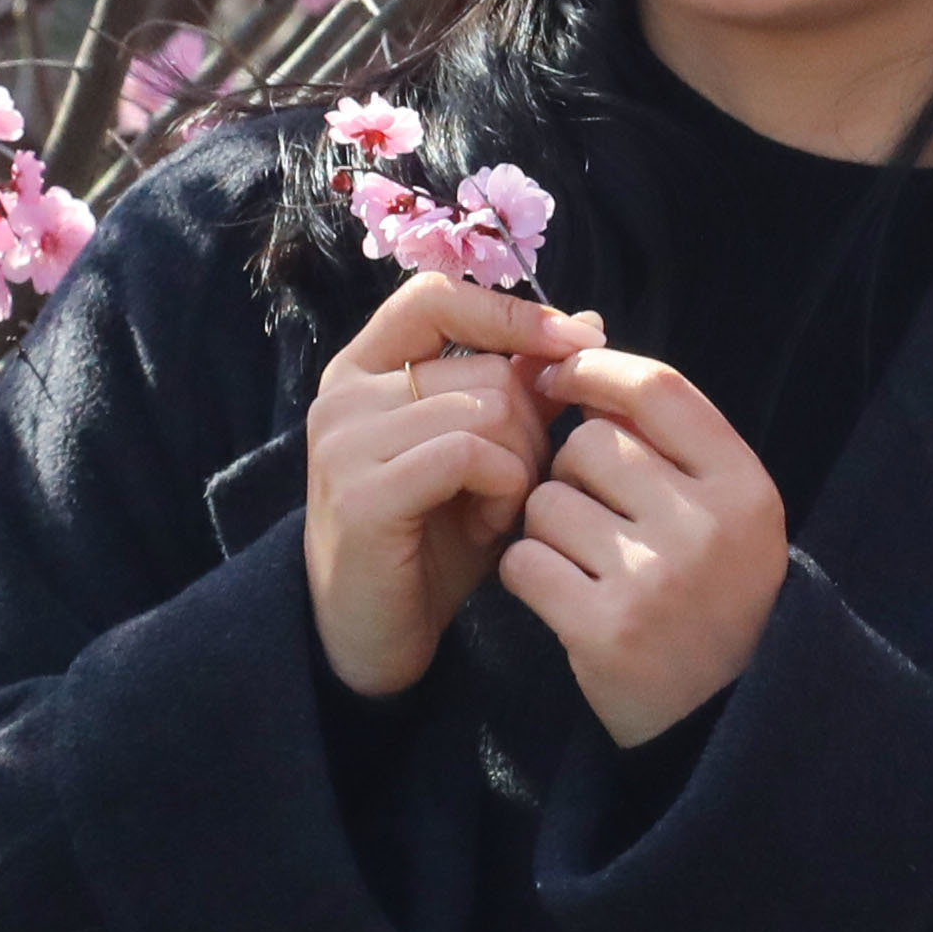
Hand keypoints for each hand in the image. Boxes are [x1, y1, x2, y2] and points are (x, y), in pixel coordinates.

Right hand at [304, 269, 592, 698]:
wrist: (375, 635)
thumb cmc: (434, 539)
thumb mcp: (486, 453)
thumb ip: (523, 390)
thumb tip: (588, 324)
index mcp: (365, 368)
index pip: (437, 296)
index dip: (512, 313)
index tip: (576, 343)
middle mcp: (344, 394)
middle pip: (483, 366)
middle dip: (529, 425)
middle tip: (520, 483)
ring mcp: (345, 442)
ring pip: (484, 408)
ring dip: (519, 464)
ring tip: (503, 508)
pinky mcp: (362, 493)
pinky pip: (468, 455)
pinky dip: (502, 489)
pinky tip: (492, 526)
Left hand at [501, 347, 786, 747]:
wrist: (719, 716)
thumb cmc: (707, 590)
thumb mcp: (717, 507)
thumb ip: (662, 433)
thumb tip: (580, 337)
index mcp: (743, 484)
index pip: (658, 387)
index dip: (595, 370)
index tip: (558, 379)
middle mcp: (707, 526)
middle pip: (589, 444)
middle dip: (568, 471)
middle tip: (589, 515)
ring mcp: (658, 579)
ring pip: (546, 502)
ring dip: (543, 527)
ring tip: (579, 561)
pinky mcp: (606, 629)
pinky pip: (524, 561)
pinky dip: (525, 574)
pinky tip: (556, 595)